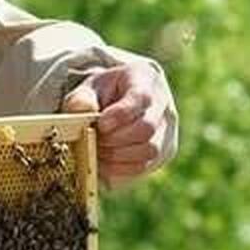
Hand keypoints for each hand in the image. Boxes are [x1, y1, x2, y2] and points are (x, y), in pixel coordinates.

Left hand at [62, 62, 174, 188]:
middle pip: (147, 128)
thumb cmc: (104, 92)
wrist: (122, 100)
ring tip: (97, 151)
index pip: (142, 98)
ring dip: (118, 156)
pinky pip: (145, 166)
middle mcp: (164, 105)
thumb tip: (83, 111)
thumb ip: (82, 98)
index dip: (120, 115)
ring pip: (150, 151)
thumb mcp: (90, 88)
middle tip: (93, 139)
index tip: (100, 124)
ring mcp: (168, 130)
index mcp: (146, 79)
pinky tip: (104, 163)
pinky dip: (121, 169)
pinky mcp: (164, 152)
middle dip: (115, 139)